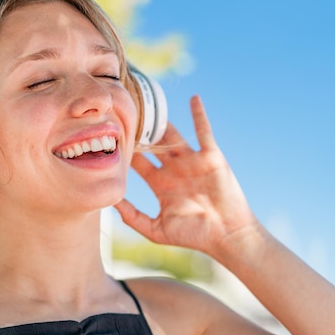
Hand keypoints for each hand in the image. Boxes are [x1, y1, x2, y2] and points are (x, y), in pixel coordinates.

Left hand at [114, 96, 259, 256]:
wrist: (225, 235)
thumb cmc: (192, 236)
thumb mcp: (155, 229)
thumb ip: (132, 216)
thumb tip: (110, 201)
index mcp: (160, 184)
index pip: (138, 162)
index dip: (125, 151)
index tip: (109, 139)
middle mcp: (174, 169)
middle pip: (152, 145)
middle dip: (139, 132)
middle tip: (122, 115)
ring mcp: (192, 161)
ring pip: (173, 136)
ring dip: (161, 121)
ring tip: (147, 104)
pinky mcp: (210, 157)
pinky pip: (204, 131)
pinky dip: (199, 115)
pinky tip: (193, 98)